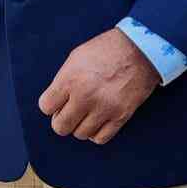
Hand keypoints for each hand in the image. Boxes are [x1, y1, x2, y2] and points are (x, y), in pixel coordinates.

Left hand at [38, 27, 160, 145]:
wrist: (140, 49)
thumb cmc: (107, 49)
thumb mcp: (77, 57)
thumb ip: (64, 80)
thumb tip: (56, 101)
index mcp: (70, 78)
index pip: (46, 106)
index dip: (51, 104)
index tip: (56, 102)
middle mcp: (84, 96)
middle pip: (60, 127)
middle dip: (62, 120)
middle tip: (69, 111)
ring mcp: (103, 108)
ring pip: (80, 134)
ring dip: (80, 125)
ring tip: (86, 112)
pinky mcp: (120, 117)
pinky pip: (100, 138)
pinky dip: (96, 132)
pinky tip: (98, 120)